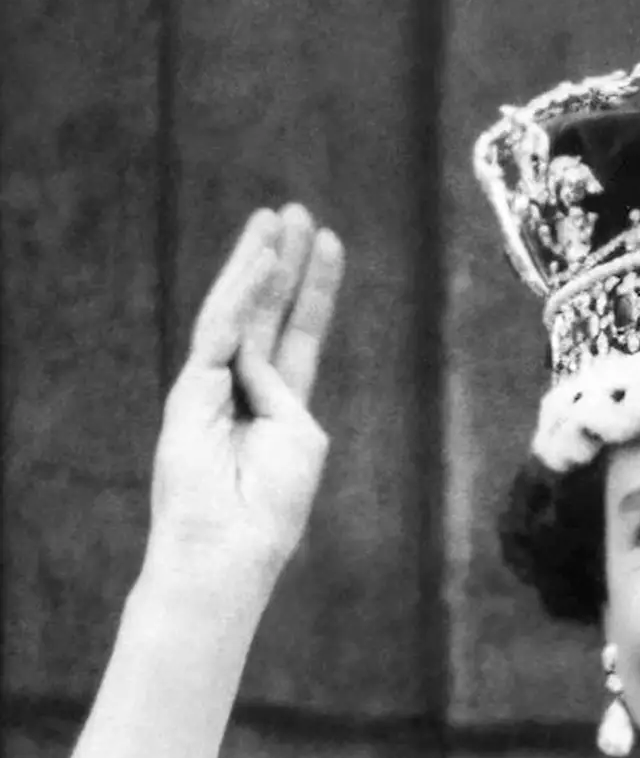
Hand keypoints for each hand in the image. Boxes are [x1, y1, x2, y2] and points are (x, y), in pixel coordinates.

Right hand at [146, 204, 345, 592]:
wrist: (230, 546)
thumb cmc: (272, 505)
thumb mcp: (299, 437)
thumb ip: (285, 388)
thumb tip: (254, 353)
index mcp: (280, 407)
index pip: (299, 335)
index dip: (315, 290)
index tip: (331, 243)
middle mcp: (245, 390)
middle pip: (268, 312)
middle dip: (283, 262)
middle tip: (297, 211)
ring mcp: (212, 387)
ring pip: (238, 312)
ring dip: (258, 262)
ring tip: (276, 217)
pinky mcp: (191, 390)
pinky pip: (220, 331)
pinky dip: (242, 295)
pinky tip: (263, 261)